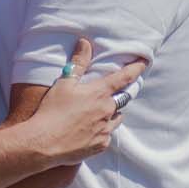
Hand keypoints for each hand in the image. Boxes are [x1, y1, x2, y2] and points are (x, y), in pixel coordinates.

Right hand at [23, 37, 146, 166]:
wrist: (44, 143)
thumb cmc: (52, 111)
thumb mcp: (63, 83)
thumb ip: (77, 63)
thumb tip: (85, 43)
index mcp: (99, 93)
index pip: (124, 78)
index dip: (136, 69)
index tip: (144, 63)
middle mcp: (107, 111)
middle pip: (123, 99)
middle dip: (120, 94)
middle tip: (112, 93)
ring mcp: (105, 129)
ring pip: (117, 118)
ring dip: (112, 113)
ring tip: (98, 112)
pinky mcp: (101, 145)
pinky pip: (108, 134)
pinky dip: (103, 129)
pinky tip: (90, 129)